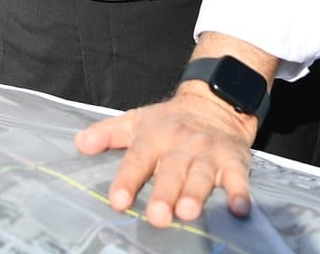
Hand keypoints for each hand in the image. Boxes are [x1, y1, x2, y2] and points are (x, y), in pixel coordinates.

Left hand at [75, 85, 257, 226]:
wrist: (215, 102)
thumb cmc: (170, 122)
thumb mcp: (136, 122)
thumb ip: (108, 134)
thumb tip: (80, 144)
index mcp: (154, 137)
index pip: (138, 158)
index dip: (128, 180)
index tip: (118, 201)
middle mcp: (181, 144)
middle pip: (171, 171)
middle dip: (164, 193)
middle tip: (156, 216)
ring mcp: (208, 153)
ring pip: (201, 175)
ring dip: (196, 194)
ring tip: (188, 212)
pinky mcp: (234, 160)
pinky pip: (238, 177)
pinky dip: (240, 193)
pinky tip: (240, 209)